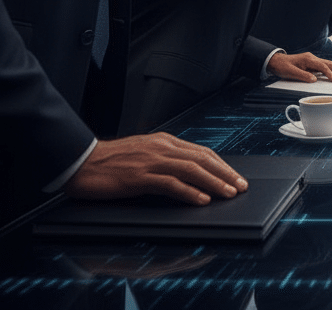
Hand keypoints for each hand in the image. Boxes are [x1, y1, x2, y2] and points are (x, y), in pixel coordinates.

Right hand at [65, 134, 248, 205]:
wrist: (82, 162)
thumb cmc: (111, 161)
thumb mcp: (144, 154)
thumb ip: (165, 159)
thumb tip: (189, 172)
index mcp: (165, 141)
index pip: (201, 151)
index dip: (221, 164)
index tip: (234, 176)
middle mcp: (162, 148)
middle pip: (202, 159)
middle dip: (224, 173)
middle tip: (240, 186)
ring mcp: (152, 161)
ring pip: (191, 170)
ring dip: (213, 182)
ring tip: (228, 193)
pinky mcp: (139, 176)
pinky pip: (170, 184)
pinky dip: (188, 191)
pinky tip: (200, 199)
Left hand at [269, 51, 331, 82]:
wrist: (276, 61)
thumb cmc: (282, 66)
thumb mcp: (290, 72)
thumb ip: (303, 76)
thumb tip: (314, 80)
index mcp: (308, 59)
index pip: (323, 66)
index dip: (330, 74)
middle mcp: (312, 58)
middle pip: (329, 63)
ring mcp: (312, 60)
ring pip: (328, 64)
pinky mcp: (311, 63)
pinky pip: (324, 66)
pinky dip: (331, 70)